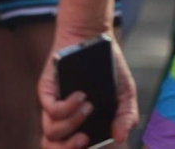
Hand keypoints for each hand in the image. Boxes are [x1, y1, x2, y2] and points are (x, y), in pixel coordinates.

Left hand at [38, 30, 138, 148]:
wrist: (94, 37)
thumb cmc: (108, 66)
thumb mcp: (125, 92)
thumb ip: (126, 115)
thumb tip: (120, 137)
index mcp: (81, 124)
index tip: (93, 142)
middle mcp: (66, 118)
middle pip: (54, 147)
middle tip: (84, 138)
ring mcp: (55, 104)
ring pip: (51, 131)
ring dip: (71, 125)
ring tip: (88, 108)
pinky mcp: (47, 90)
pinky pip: (50, 110)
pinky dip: (67, 108)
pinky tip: (80, 96)